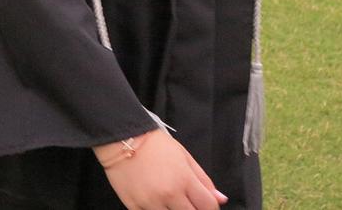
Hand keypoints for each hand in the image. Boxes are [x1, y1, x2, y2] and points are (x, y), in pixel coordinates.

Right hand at [99, 130, 226, 209]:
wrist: (121, 138)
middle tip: (184, 200)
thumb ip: (203, 179)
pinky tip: (154, 201)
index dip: (209, 207)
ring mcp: (151, 202)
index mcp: (184, 180)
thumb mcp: (184, 156)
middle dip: (192, 209)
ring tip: (168, 199)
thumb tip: (220, 199)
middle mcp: (169, 194)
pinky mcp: (134, 206)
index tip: (203, 204)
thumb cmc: (154, 144)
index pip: (208, 207)